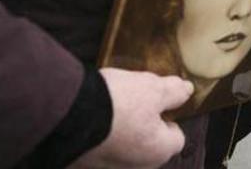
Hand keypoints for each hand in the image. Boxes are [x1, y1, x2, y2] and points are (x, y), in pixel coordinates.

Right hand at [70, 69, 193, 168]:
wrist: (64, 115)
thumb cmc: (115, 104)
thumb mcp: (153, 88)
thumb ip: (173, 91)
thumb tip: (186, 90)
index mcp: (158, 151)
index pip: (176, 136)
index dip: (169, 116)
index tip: (157, 102)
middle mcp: (135, 166)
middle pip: (148, 144)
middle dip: (143, 124)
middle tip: (131, 100)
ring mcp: (106, 167)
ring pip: (122, 146)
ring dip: (117, 130)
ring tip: (107, 106)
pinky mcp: (81, 164)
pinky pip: (97, 147)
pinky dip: (95, 135)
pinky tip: (89, 116)